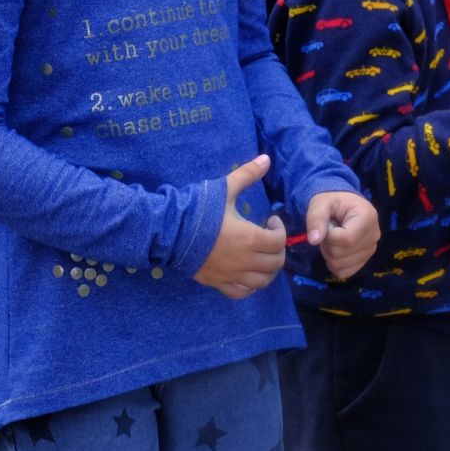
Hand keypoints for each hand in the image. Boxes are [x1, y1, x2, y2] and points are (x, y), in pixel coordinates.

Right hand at [194, 154, 286, 298]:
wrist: (169, 231)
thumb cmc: (199, 210)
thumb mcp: (224, 189)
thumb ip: (247, 174)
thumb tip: (267, 158)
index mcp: (251, 238)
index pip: (279, 242)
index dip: (280, 230)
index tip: (271, 220)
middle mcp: (245, 261)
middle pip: (275, 264)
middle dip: (277, 250)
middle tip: (269, 238)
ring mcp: (232, 275)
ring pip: (262, 281)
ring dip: (267, 269)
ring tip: (261, 255)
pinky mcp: (219, 283)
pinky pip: (243, 292)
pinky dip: (250, 285)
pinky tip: (247, 273)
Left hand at [303, 190, 379, 279]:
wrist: (342, 205)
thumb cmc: (332, 202)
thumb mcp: (320, 203)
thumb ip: (316, 219)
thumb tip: (313, 240)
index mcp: (368, 217)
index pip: (346, 239)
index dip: (329, 235)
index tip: (327, 223)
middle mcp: (374, 235)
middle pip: (342, 254)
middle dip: (327, 244)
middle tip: (328, 230)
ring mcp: (371, 250)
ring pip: (341, 265)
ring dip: (329, 253)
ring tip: (333, 237)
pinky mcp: (365, 261)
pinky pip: (344, 272)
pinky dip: (335, 263)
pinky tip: (336, 248)